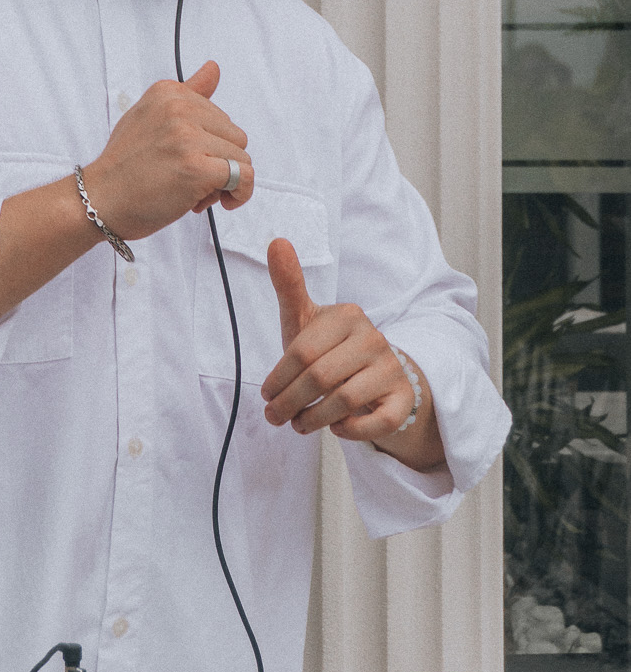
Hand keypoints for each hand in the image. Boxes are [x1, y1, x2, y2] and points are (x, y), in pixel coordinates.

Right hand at [82, 62, 253, 241]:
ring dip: (225, 182)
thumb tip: (214, 68)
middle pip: (235, 137)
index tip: (185, 157)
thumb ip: (188, 93)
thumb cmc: (125, 165)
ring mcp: (187, 137)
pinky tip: (213, 202)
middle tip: (188, 178)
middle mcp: (179, 108)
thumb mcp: (151, 116)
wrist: (100, 200)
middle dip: (219, 162)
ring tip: (192, 190)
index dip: (208, 144)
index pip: (219, 117)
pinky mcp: (196, 168)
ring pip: (242, 159)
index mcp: (169, 92)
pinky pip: (243, 177)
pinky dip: (238, 194)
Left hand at [260, 239, 445, 471]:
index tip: (266, 396)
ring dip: (314, 419)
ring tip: (298, 424)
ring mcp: (392, 368)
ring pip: (345, 402)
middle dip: (291, 402)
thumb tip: (277, 240)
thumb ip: (289, 284)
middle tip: (275, 417)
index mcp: (347, 316)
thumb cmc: (328, 348)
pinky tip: (335, 428)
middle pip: (321, 378)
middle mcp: (373, 338)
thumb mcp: (304, 318)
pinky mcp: (404, 399)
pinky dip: (351, 431)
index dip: (279, 378)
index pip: (303, 352)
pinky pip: (377, 422)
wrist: (373, 376)